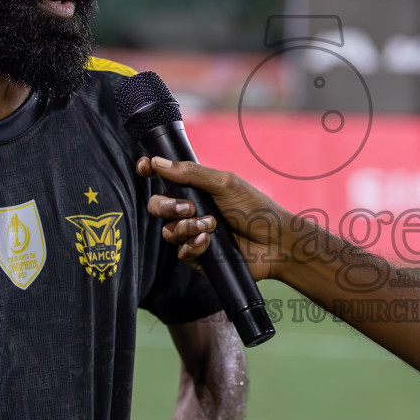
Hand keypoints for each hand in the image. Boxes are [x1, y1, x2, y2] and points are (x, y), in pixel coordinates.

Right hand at [138, 156, 294, 281]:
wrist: (275, 241)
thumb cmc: (256, 209)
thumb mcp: (225, 184)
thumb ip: (192, 173)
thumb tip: (158, 161)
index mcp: (196, 190)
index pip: (164, 179)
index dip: (149, 172)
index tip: (144, 168)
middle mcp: (191, 211)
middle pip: (157, 206)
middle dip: (167, 206)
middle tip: (189, 208)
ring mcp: (193, 235)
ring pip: (168, 232)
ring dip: (186, 228)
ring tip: (210, 227)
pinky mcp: (199, 257)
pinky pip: (180, 253)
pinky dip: (192, 247)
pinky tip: (207, 242)